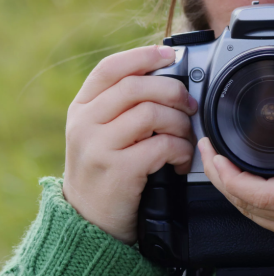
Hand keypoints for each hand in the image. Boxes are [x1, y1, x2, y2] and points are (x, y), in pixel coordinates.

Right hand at [63, 45, 196, 243]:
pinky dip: (180, 150)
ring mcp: (99, 146)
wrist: (89, 221)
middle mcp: (85, 123)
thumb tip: (168, 78)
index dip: (142, 55)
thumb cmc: (105, 171)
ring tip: (185, 138)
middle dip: (173, 91)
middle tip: (189, 106)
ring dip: (180, 123)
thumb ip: (124, 107)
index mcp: (83, 108)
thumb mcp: (101, 133)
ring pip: (151, 113)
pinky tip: (180, 159)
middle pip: (137, 86)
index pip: (110, 68)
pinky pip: (161, 145)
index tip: (169, 54)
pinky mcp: (118, 170)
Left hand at [199, 57, 273, 260]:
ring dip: (234, 193)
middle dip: (220, 178)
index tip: (215, 152)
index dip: (227, 174)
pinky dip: (253, 205)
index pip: (256, 192)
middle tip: (210, 152)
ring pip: (253, 217)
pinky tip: (251, 189)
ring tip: (224, 165)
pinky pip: (268, 225)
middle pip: (244, 205)